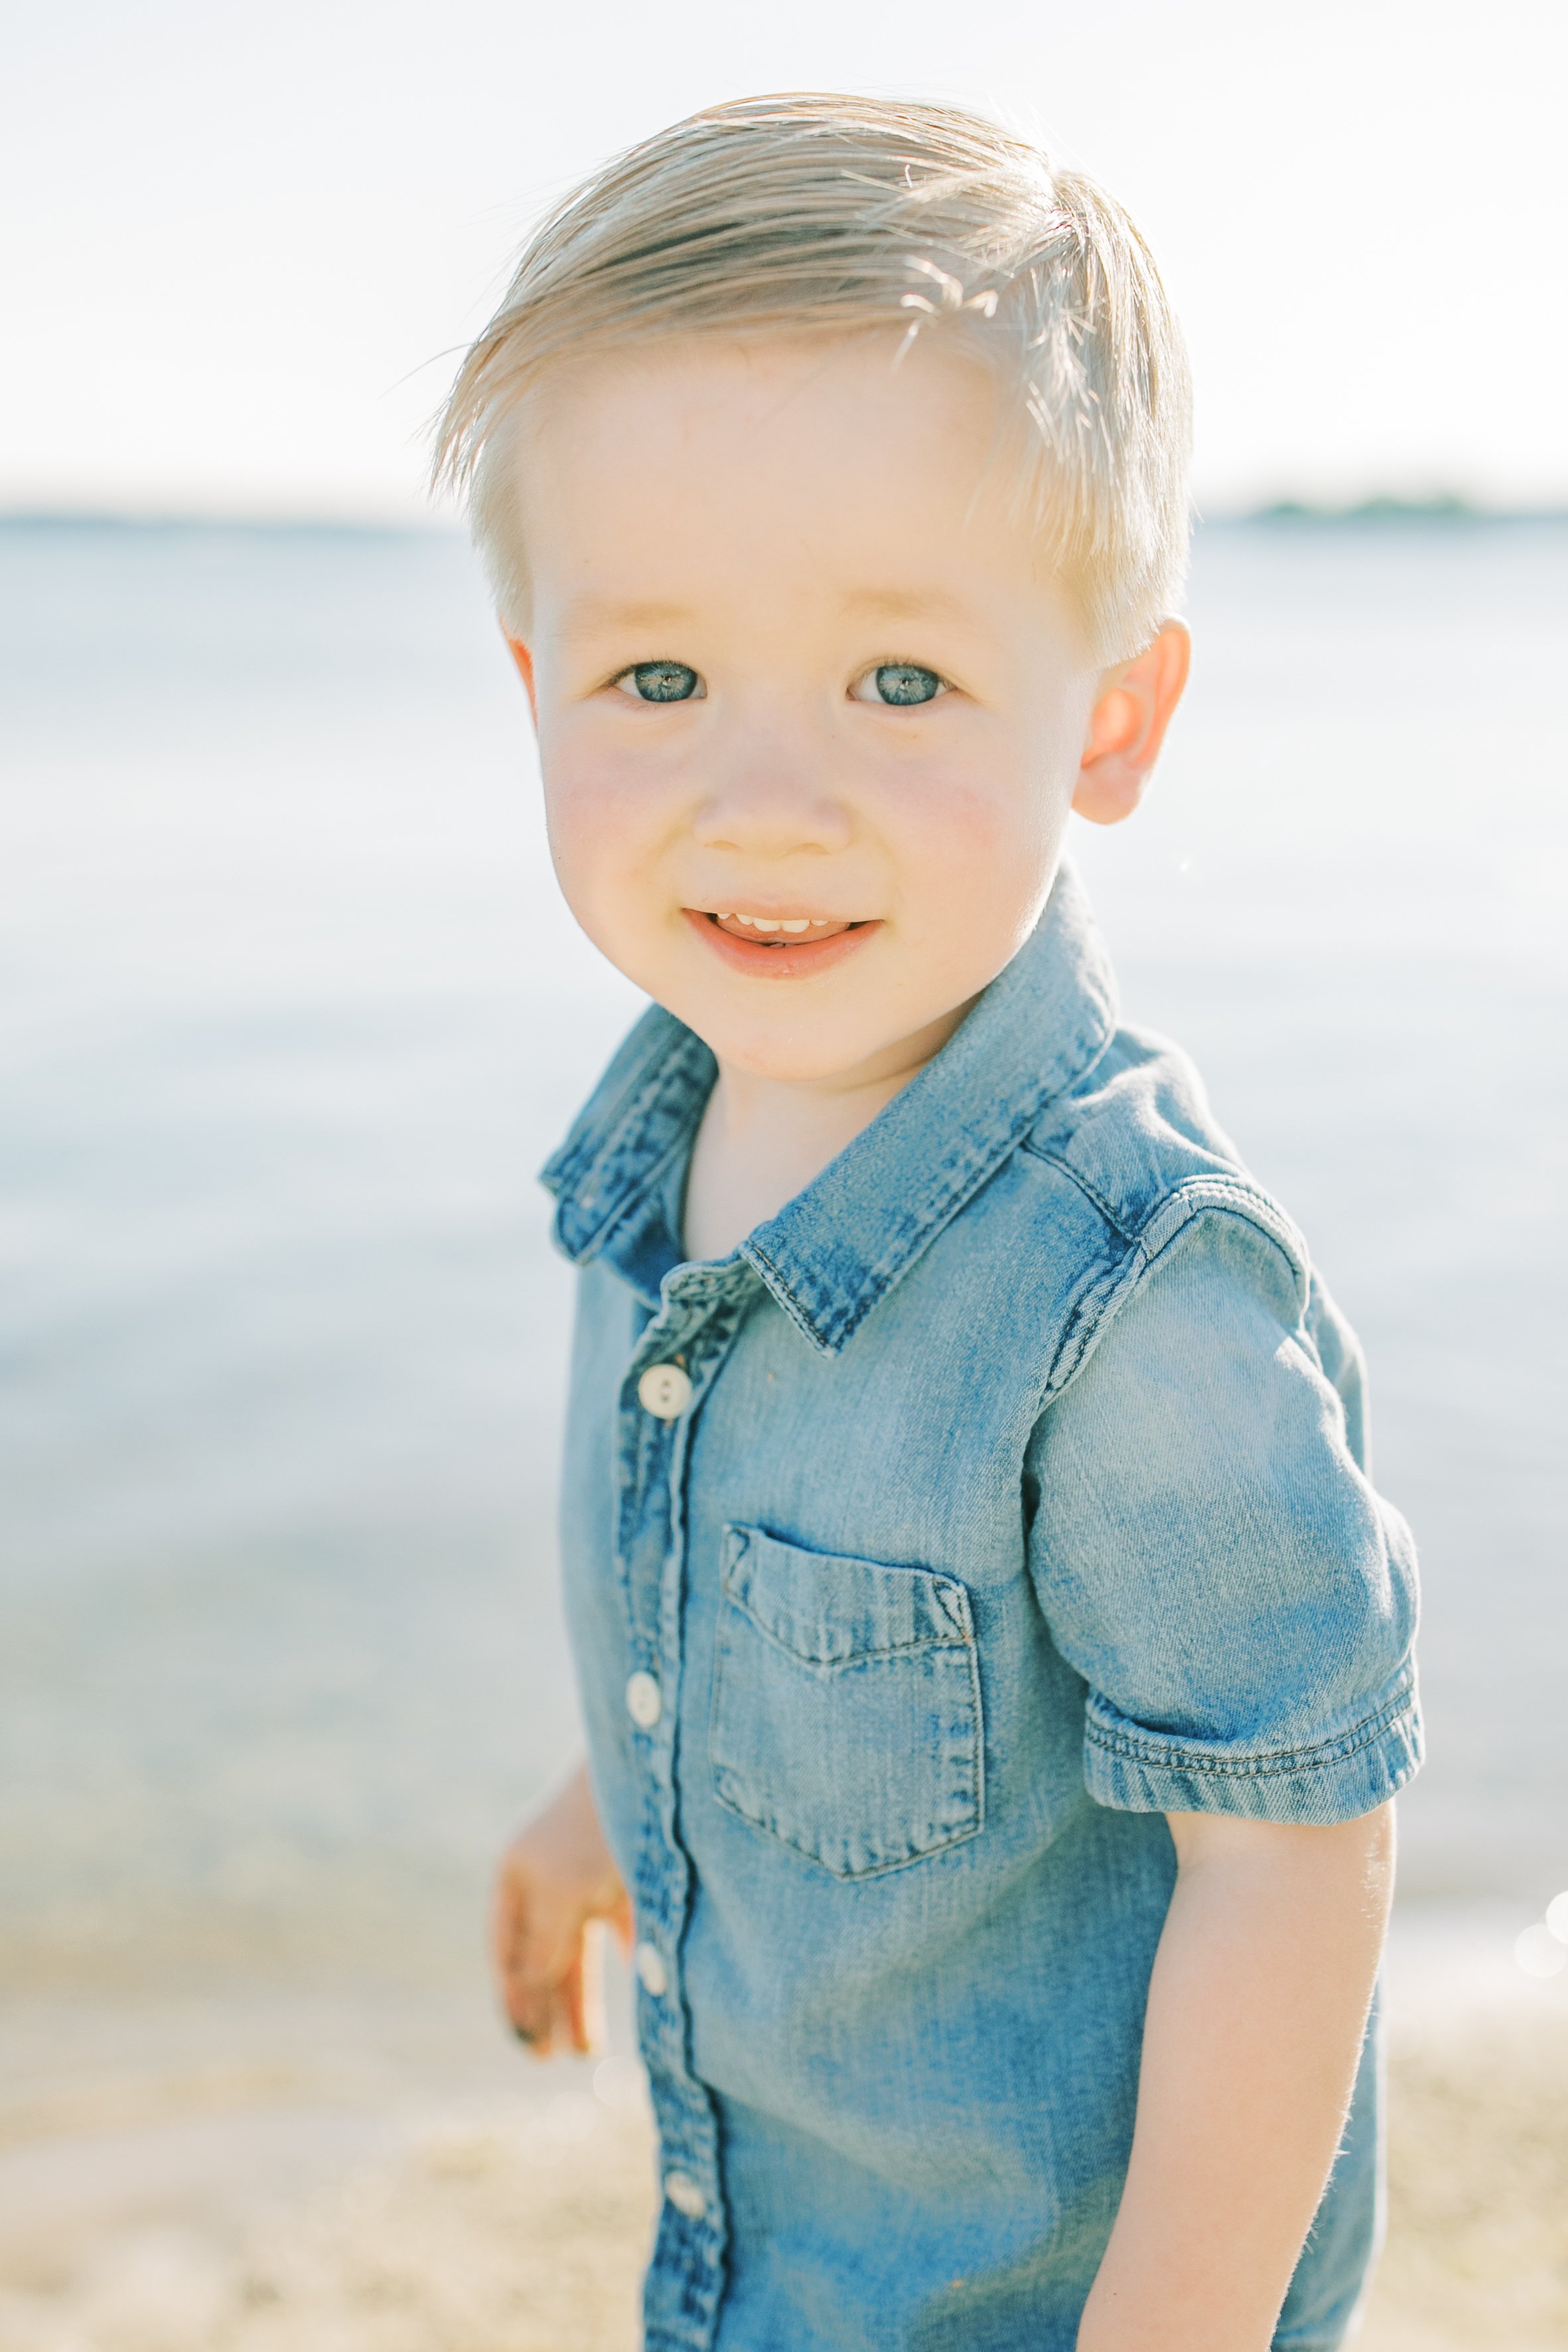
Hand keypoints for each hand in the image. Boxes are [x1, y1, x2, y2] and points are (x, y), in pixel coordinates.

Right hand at [491, 1762, 631, 2055]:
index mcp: (518, 1872)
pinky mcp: (633, 1872)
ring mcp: (591, 1872)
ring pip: (581, 1948)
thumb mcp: (560, 1891)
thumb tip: (527, 1989)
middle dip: (545, 2006)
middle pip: (541, 1954)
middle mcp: (550, 1874)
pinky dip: (626, 1956)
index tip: (527, 2043)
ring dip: (581, 1998)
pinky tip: (635, 1982)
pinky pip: (622, 1925)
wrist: (656, 1764)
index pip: (507, 1947)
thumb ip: (541, 1944)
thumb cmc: (597, 1824)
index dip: (513, 1996)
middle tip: (549, 2059)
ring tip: (587, 2050)